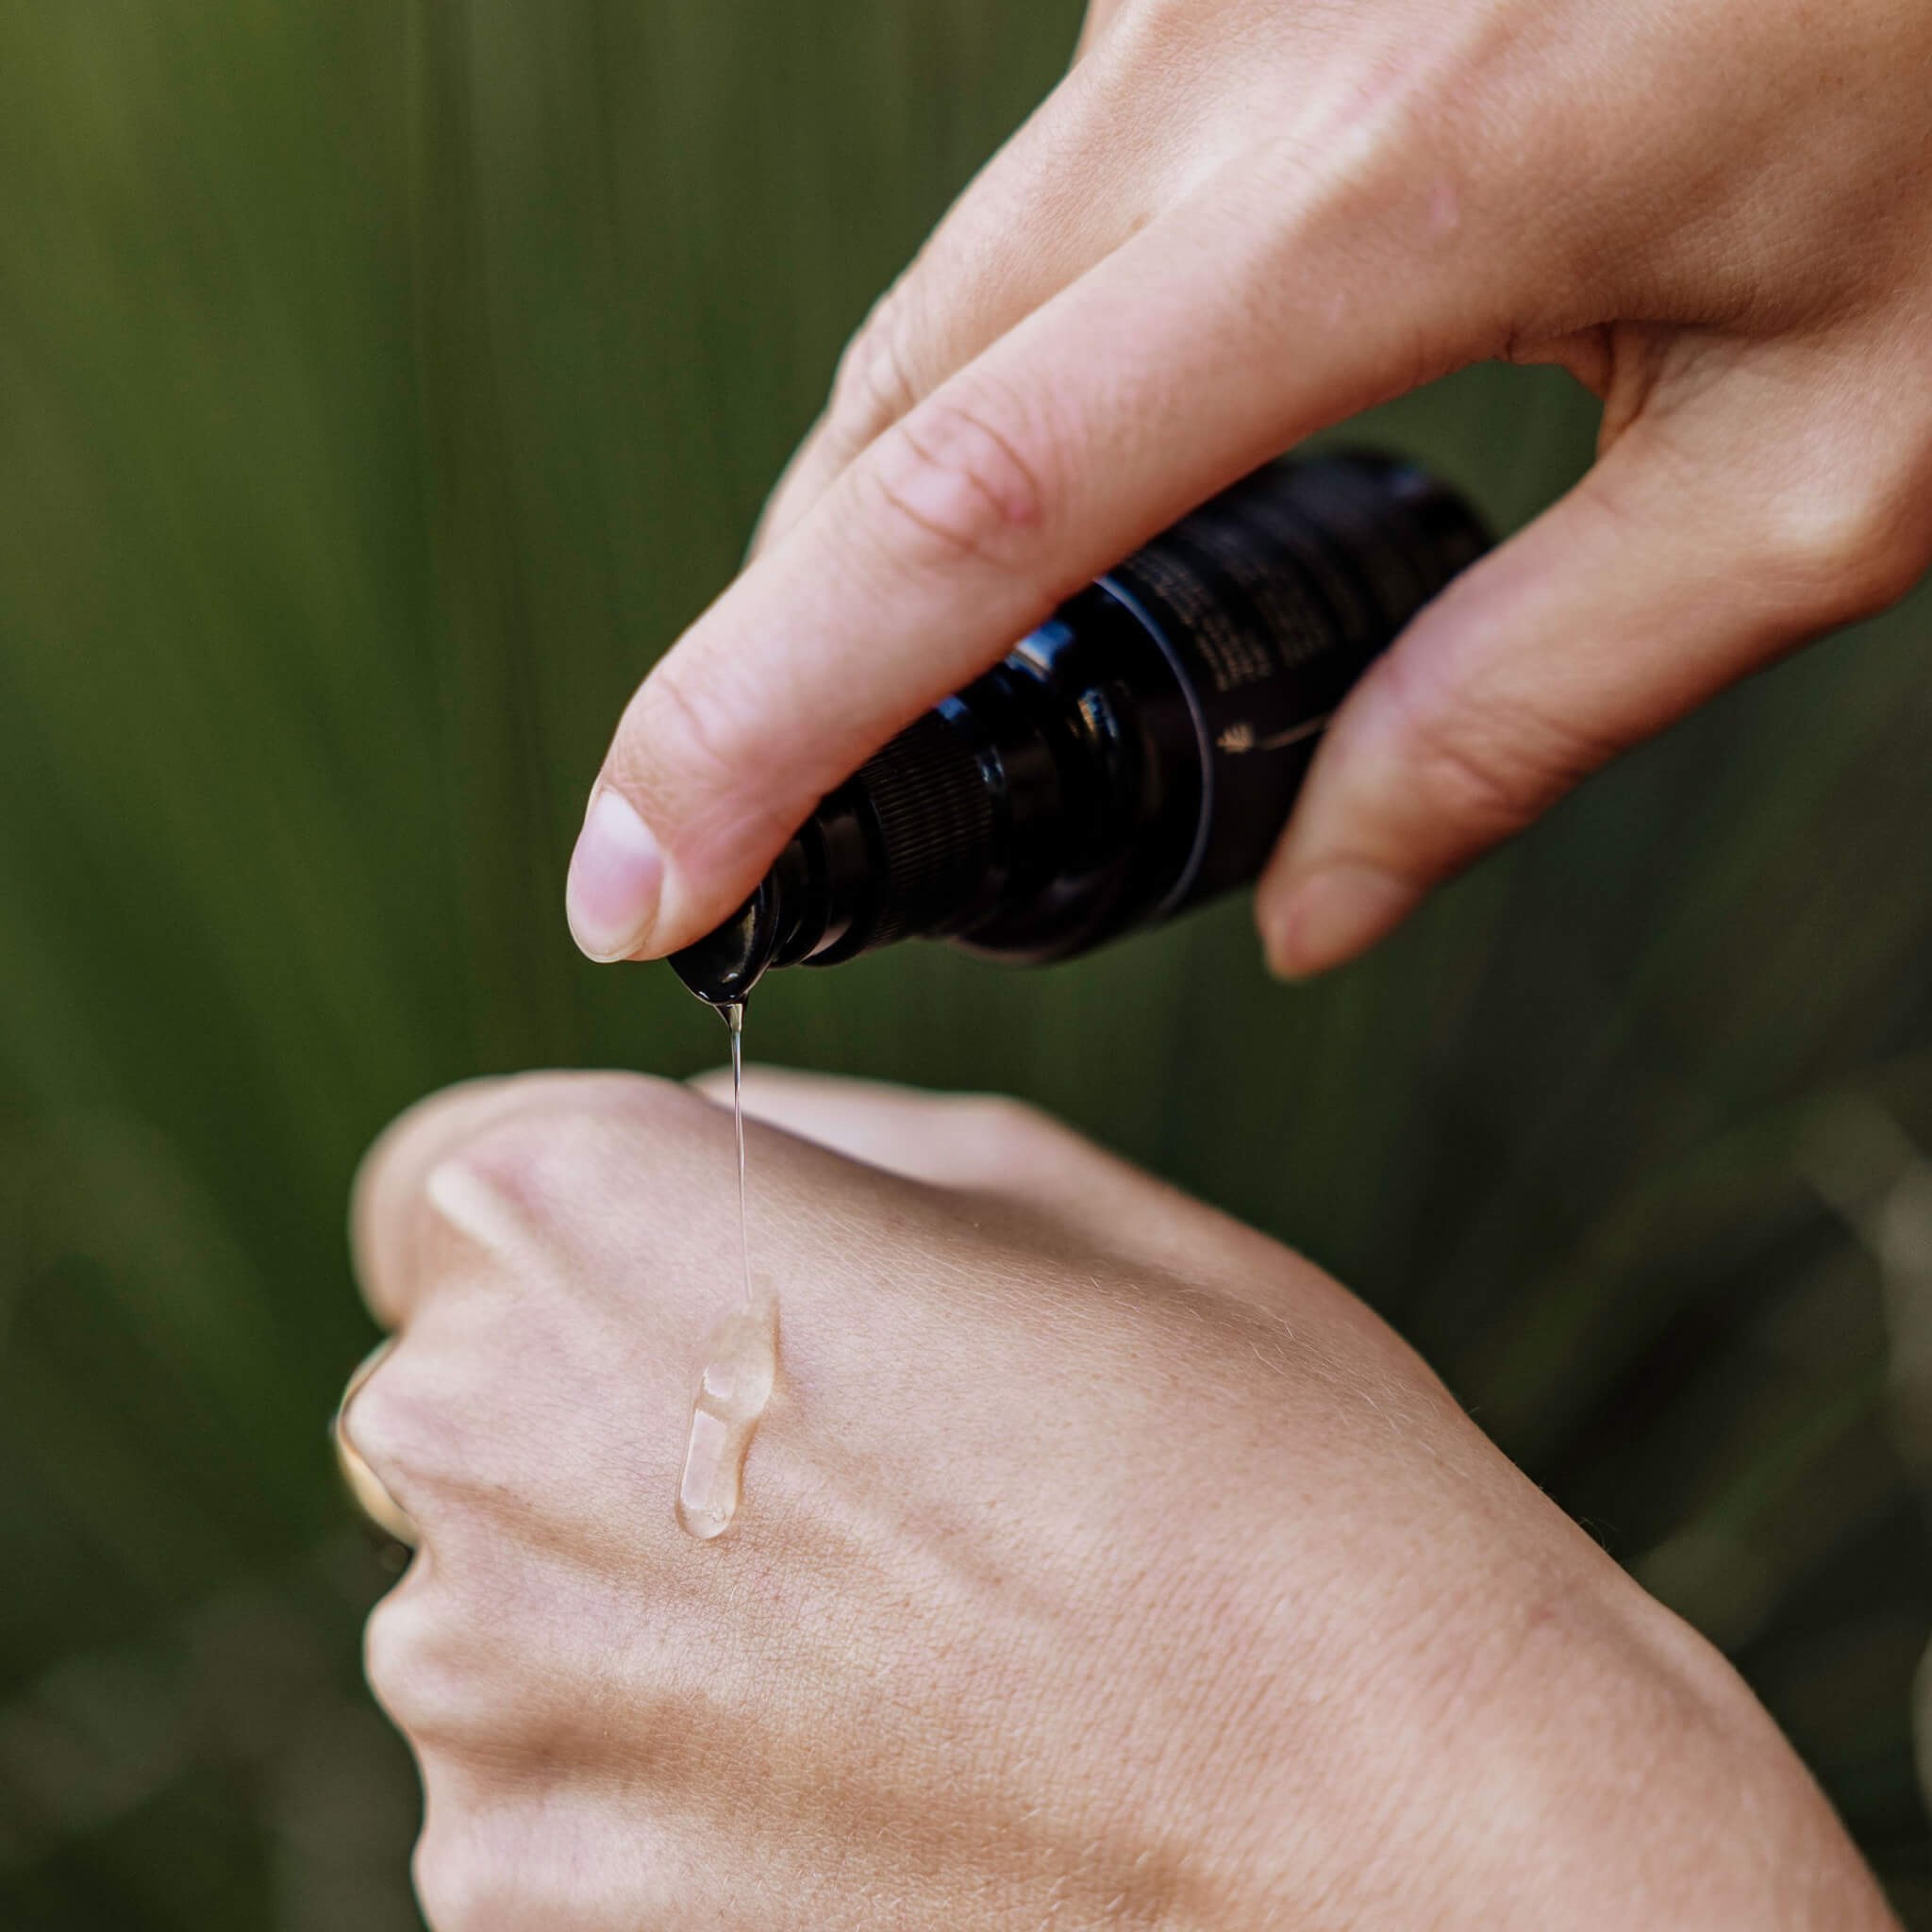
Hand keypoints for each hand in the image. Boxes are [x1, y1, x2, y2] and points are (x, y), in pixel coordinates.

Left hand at [345, 1067, 1889, 1927]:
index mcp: (586, 1215)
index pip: (442, 1180)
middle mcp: (471, 1449)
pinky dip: (658, 1778)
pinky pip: (544, 1791)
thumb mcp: (1040, 1194)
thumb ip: (799, 1152)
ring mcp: (480, 1713)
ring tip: (886, 1648)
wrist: (1390, 1836)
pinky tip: (859, 1779)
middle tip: (844, 1475)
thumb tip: (688, 1169)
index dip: (575, 1227)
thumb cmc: (1249, 1471)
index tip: (696, 1286)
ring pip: (496, 1601)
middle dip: (603, 1405)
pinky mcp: (524, 1919)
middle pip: (462, 1391)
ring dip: (635, 1603)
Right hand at [561, 0, 1931, 979]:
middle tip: (722, 832)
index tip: (641, 881)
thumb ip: (1533, 708)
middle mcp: (1244, 40)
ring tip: (866, 706)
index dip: (761, 726)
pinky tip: (1033, 486)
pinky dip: (993, 382)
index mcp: (1408, 186)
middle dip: (767, 651)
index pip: (975, 515)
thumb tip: (1320, 905)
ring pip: (942, 303)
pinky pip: (1040, 205)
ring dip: (875, 524)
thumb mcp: (1829, 467)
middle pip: (891, 409)